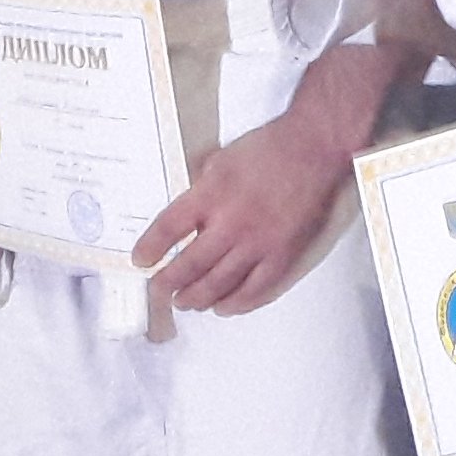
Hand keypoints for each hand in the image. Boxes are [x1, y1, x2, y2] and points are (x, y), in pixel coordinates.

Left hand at [132, 107, 351, 315]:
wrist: (314, 148)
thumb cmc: (270, 149)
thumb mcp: (221, 159)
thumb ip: (200, 189)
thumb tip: (183, 217)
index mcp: (211, 194)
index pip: (168, 228)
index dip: (150, 249)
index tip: (141, 261)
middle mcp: (231, 222)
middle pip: (188, 266)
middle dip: (167, 284)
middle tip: (159, 290)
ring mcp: (258, 243)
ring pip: (217, 285)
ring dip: (195, 298)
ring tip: (185, 301)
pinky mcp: (282, 256)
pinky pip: (255, 292)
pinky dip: (235, 304)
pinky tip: (223, 306)